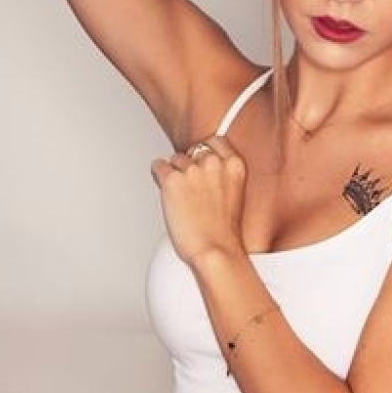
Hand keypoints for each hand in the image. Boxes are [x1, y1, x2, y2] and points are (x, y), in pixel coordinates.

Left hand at [150, 136, 247, 267]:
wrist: (215, 251)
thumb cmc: (224, 231)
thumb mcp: (234, 195)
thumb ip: (222, 175)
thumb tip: (202, 168)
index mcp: (234, 164)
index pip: (213, 141)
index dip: (203, 154)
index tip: (200, 165)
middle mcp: (213, 163)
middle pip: (192, 151)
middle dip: (189, 167)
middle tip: (191, 191)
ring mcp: (192, 170)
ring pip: (174, 160)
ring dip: (174, 175)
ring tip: (183, 199)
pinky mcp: (172, 180)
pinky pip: (157, 167)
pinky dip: (159, 177)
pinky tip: (168, 193)